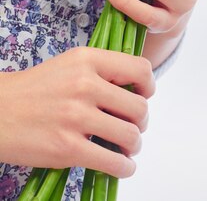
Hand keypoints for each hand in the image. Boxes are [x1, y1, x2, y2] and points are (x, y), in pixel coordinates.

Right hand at [0, 47, 154, 177]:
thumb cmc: (36, 89)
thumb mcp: (70, 65)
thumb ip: (102, 73)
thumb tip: (136, 92)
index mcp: (87, 59)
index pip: (140, 69)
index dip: (148, 87)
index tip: (143, 96)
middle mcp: (85, 84)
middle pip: (139, 107)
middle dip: (141, 122)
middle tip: (131, 127)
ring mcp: (76, 117)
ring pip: (130, 135)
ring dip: (133, 145)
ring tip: (125, 147)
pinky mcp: (68, 148)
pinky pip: (113, 162)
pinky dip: (124, 167)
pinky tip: (121, 165)